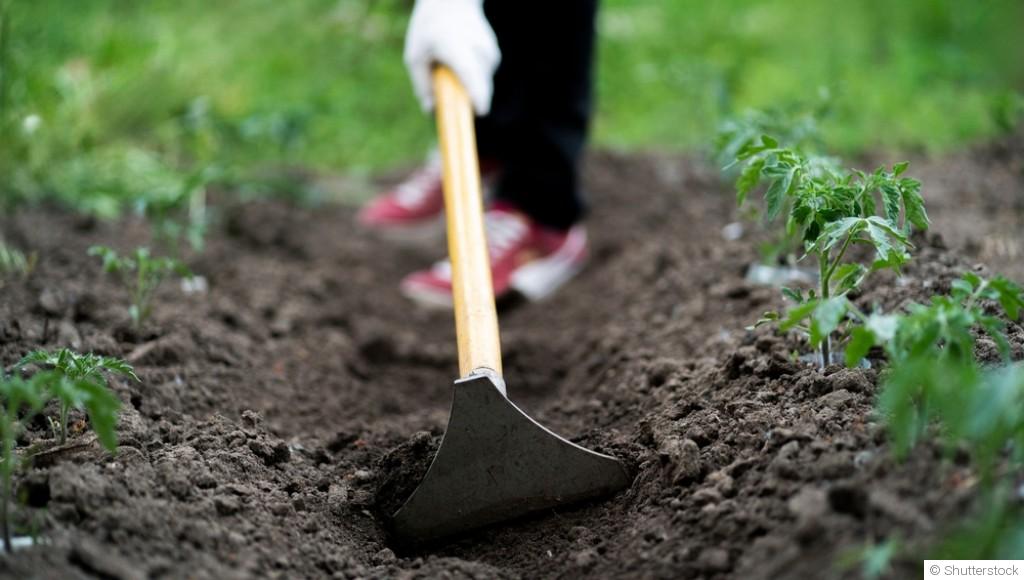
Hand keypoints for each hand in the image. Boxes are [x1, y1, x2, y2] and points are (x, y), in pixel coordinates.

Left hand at [404, 0, 500, 114]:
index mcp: (455, 46)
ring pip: (482, 84)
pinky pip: (483, 78)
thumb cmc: (429, 31)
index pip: (471, 72)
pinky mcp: (494, 56)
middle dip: (468, 100)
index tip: (481, 111)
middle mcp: (477, 48)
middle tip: (452, 97)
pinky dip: (472, 78)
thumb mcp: (415, 56)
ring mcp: (488, 51)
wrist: (451, 4)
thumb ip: (422, 84)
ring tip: (452, 67)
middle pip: (480, 85)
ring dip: (467, 87)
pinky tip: (462, 62)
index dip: (478, 94)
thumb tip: (431, 110)